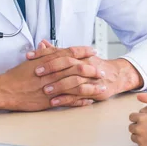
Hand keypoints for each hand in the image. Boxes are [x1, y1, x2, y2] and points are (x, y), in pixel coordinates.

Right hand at [0, 45, 97, 111]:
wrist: (5, 90)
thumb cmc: (17, 75)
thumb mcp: (30, 61)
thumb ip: (42, 53)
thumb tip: (47, 44)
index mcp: (47, 61)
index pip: (69, 52)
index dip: (83, 51)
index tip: (92, 50)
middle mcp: (51, 73)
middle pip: (76, 68)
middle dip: (91, 68)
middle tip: (101, 68)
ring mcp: (51, 87)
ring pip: (75, 85)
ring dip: (90, 85)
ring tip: (101, 86)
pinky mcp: (49, 100)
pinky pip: (68, 100)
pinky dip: (80, 100)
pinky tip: (88, 100)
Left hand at [29, 40, 143, 105]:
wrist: (116, 75)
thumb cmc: (93, 66)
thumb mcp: (75, 57)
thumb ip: (57, 51)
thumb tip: (42, 43)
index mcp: (79, 55)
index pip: (60, 52)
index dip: (44, 53)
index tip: (30, 56)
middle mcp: (85, 64)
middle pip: (67, 63)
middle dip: (51, 67)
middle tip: (37, 72)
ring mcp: (90, 78)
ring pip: (73, 80)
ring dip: (58, 85)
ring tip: (45, 89)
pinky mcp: (94, 90)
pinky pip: (79, 95)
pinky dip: (66, 98)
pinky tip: (55, 101)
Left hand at [128, 100, 146, 145]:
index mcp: (143, 118)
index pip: (132, 116)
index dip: (138, 117)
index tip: (145, 120)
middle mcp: (139, 129)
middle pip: (131, 127)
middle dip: (138, 126)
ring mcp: (140, 141)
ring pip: (134, 137)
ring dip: (139, 135)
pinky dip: (144, 144)